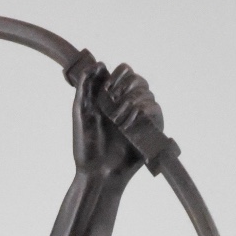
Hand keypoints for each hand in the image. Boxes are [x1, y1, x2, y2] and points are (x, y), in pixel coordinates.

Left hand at [72, 58, 164, 180]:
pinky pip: (154, 108)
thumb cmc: (87, 145)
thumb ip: (85, 85)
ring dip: (130, 101)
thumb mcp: (81, 110)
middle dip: (125, 86)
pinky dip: (141, 111)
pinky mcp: (151, 130)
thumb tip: (100, 64)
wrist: (97, 171)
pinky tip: (128, 123)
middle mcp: (129, 104)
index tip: (107, 88)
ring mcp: (141, 117)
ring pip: (146, 92)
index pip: (125, 72)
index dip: (119, 74)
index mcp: (113, 97)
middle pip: (138, 79)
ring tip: (117, 121)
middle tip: (112, 100)